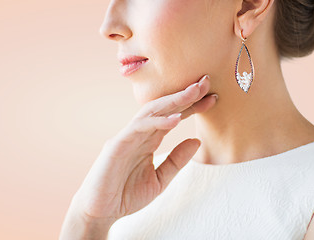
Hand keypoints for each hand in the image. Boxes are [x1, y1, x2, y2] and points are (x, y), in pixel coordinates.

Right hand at [70, 74, 216, 224]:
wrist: (100, 212)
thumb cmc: (126, 195)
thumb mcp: (160, 179)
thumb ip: (176, 160)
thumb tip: (197, 140)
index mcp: (148, 140)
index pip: (172, 117)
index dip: (192, 107)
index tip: (213, 98)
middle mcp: (138, 133)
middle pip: (164, 108)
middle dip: (185, 95)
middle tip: (206, 82)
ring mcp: (126, 137)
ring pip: (151, 111)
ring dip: (173, 100)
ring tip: (194, 92)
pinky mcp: (117, 145)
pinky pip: (138, 127)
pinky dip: (157, 122)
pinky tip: (176, 119)